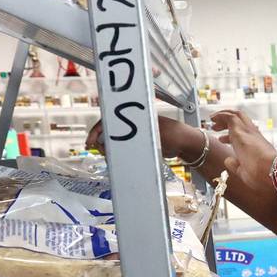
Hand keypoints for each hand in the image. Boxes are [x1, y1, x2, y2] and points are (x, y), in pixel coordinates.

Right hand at [85, 116, 203, 159]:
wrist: (186, 144)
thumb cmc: (173, 134)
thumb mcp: (151, 135)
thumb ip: (134, 138)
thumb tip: (115, 142)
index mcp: (133, 115)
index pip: (108, 121)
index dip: (96, 131)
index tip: (90, 142)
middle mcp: (132, 122)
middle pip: (109, 131)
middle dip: (101, 142)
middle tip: (101, 152)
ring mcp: (135, 133)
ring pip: (115, 141)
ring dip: (108, 150)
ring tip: (109, 158)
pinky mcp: (139, 143)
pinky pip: (123, 148)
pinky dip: (117, 154)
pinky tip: (116, 160)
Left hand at [209, 109, 276, 192]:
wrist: (271, 171)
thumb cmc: (262, 175)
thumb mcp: (245, 171)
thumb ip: (236, 166)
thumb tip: (228, 160)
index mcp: (256, 145)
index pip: (243, 135)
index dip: (230, 136)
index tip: (221, 139)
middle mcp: (253, 135)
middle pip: (241, 121)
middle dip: (227, 122)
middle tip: (215, 127)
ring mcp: (248, 132)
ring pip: (236, 115)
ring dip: (223, 116)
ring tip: (212, 119)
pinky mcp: (241, 130)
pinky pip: (230, 117)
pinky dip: (221, 115)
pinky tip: (213, 117)